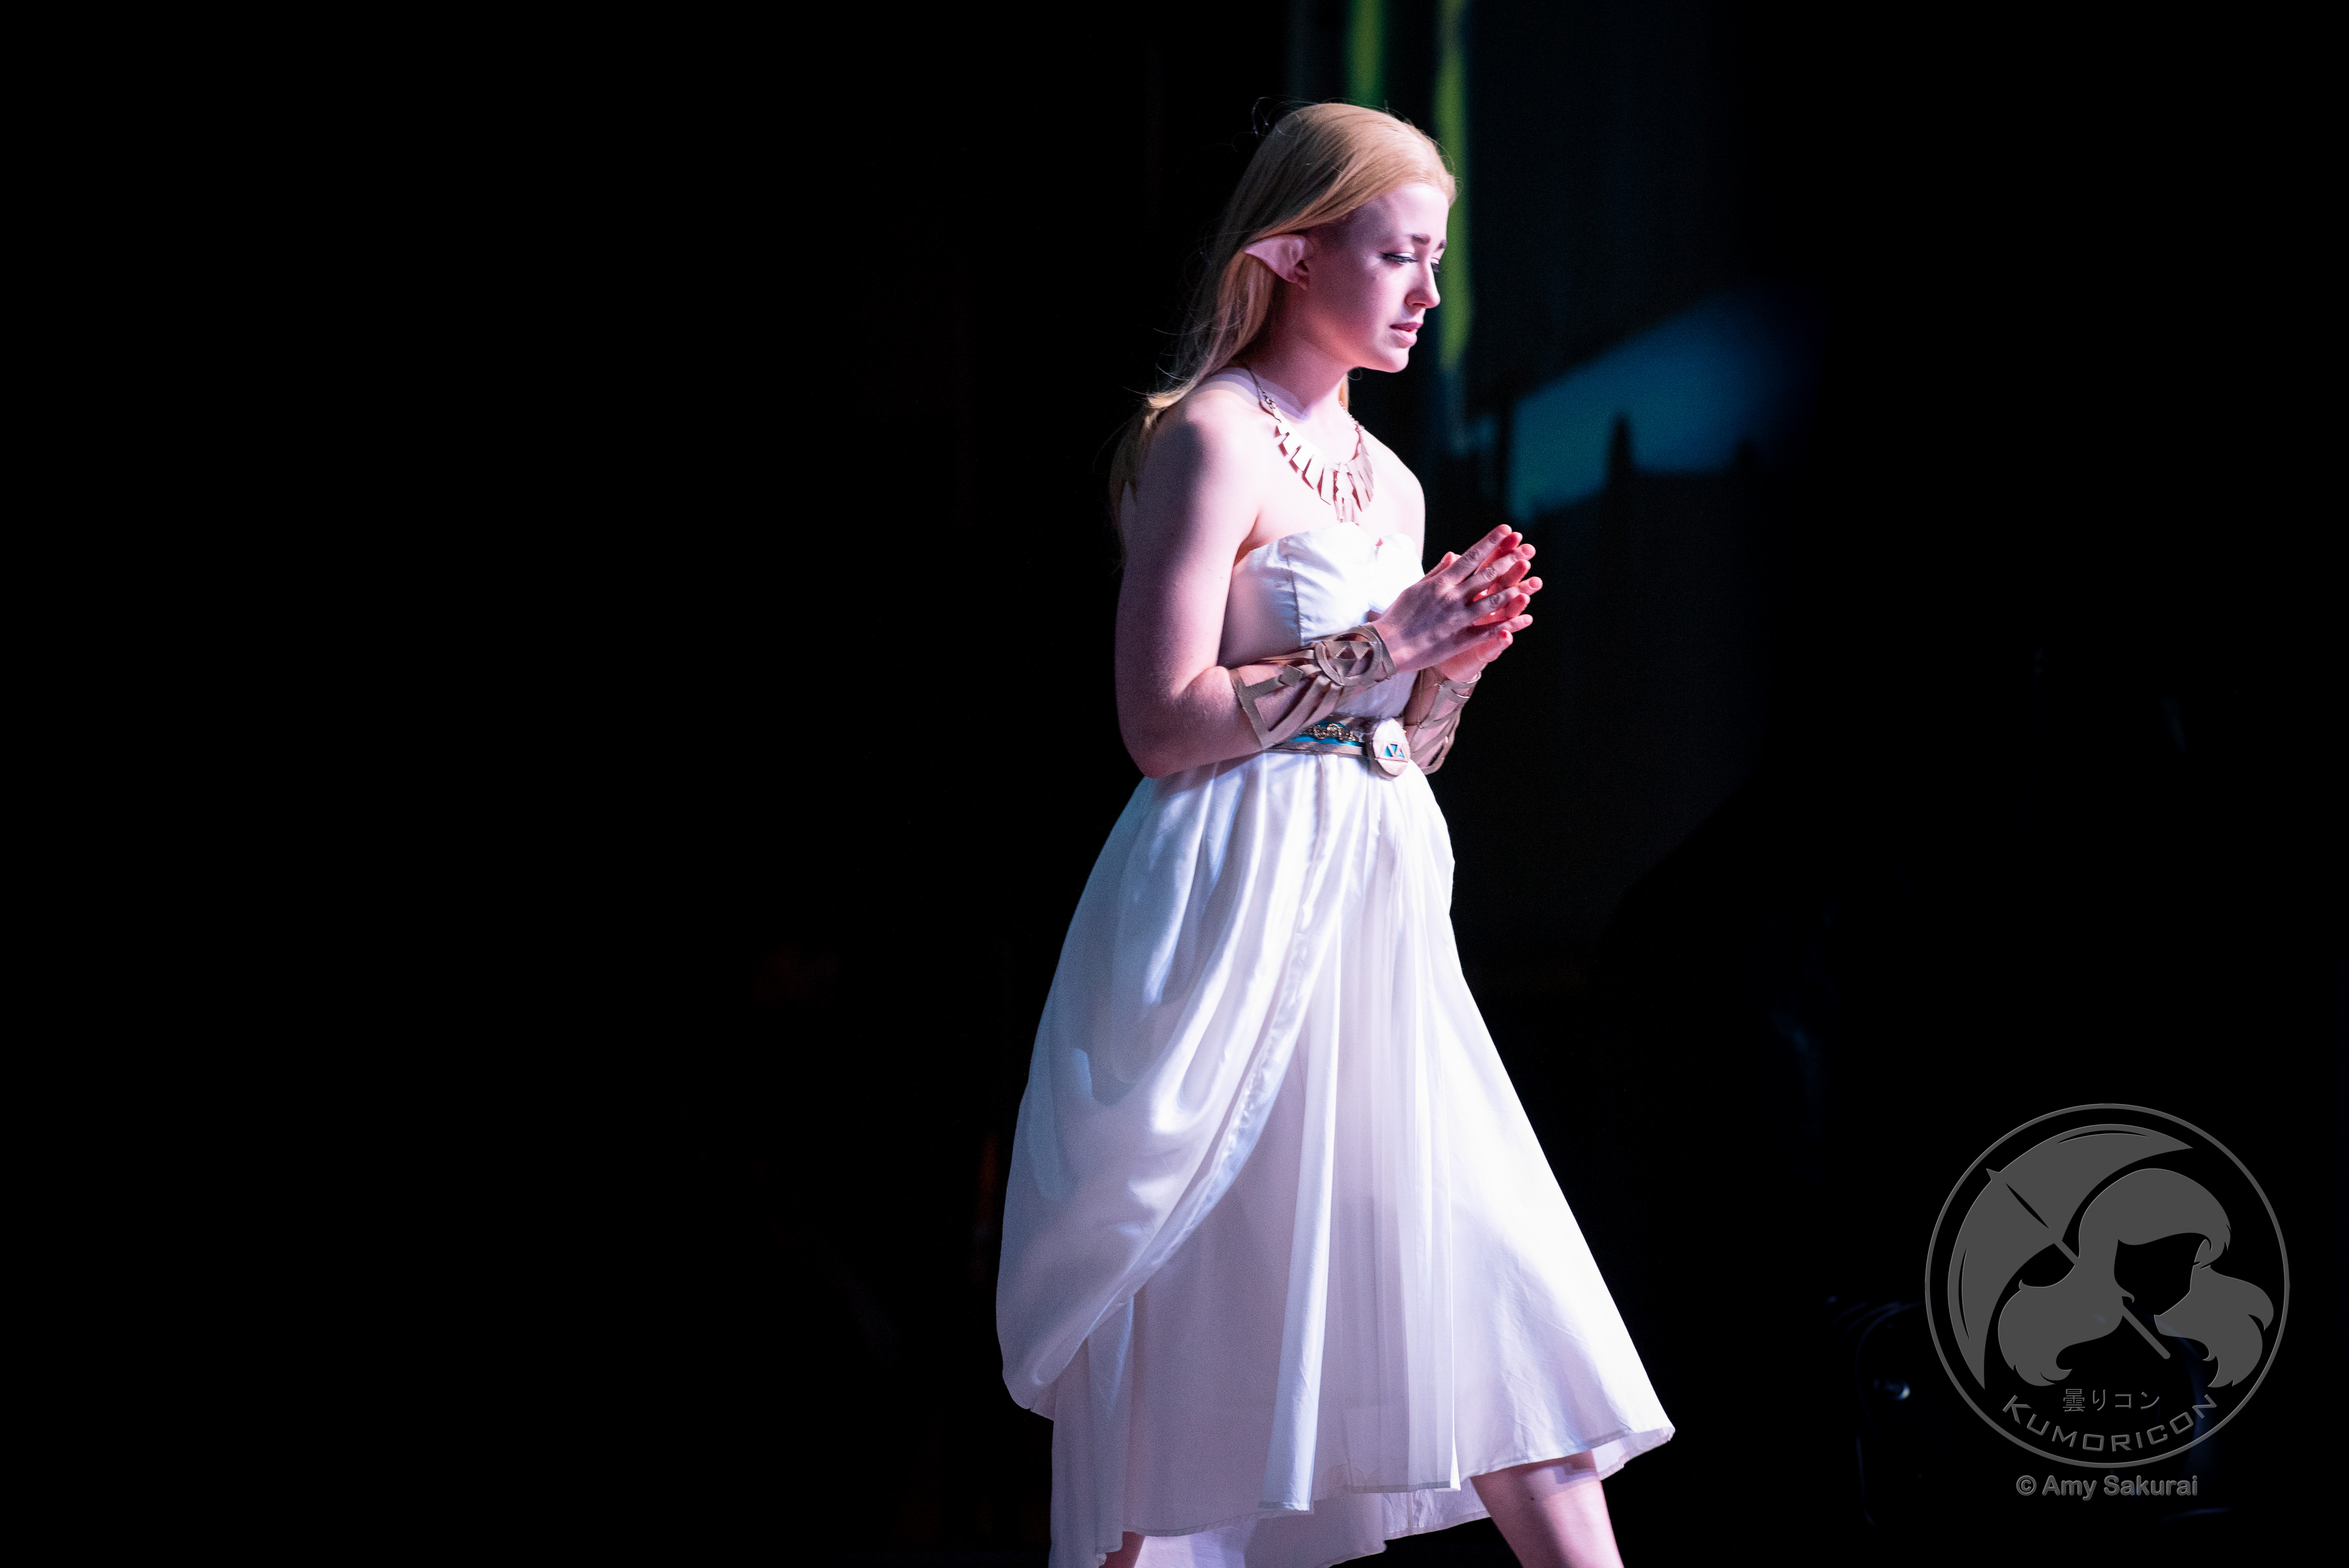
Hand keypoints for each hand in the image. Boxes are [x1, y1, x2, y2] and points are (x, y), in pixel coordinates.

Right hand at [1365, 524, 1541, 675]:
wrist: (1386, 646)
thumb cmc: (1397, 616)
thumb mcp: (1415, 587)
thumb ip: (1438, 571)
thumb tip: (1454, 554)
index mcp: (1440, 582)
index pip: (1470, 557)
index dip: (1490, 542)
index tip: (1506, 530)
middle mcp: (1452, 597)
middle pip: (1486, 576)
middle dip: (1508, 561)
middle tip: (1526, 550)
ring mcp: (1458, 618)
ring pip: (1492, 601)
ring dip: (1513, 590)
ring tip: (1531, 581)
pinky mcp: (1460, 639)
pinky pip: (1489, 631)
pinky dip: (1508, 625)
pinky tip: (1524, 619)